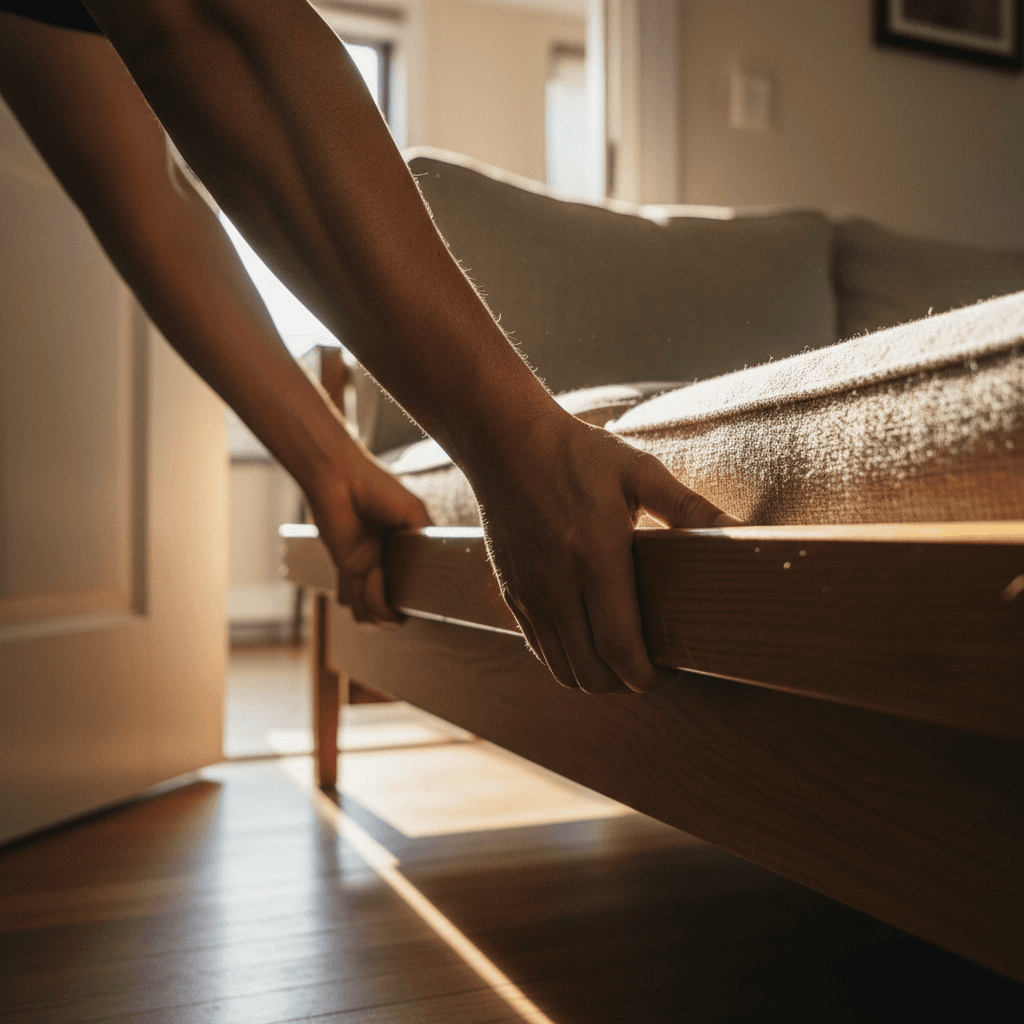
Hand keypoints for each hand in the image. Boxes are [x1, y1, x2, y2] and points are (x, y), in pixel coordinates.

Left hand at [306, 439, 431, 623]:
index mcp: (402, 548)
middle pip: (393, 609)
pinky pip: (356, 603)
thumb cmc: (376, 487)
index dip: (419, 599)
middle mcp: (385, 562)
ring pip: (373, 614)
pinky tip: (374, 573)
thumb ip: (426, 535)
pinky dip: (369, 600)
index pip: (414, 587)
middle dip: (399, 613)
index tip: (426, 593)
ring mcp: (365, 568)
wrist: (339, 477)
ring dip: (382, 609)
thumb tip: (441, 561)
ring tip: (382, 575)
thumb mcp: (413, 509)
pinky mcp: (346, 570)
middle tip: (404, 596)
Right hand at [469, 409, 741, 693]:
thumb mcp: (639, 471)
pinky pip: (541, 651)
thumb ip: (690, 507)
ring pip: (564, 671)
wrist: (505, 443)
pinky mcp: (513, 594)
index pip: (620, 647)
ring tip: (624, 657)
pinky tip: (590, 640)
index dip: (650, 675)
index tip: (674, 667)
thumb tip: (746, 530)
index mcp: (595, 557)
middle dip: (630, 684)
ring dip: (598, 677)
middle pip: (593, 673)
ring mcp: (530, 594)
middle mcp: (558, 586)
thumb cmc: (577, 454)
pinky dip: (568, 660)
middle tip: (655, 665)